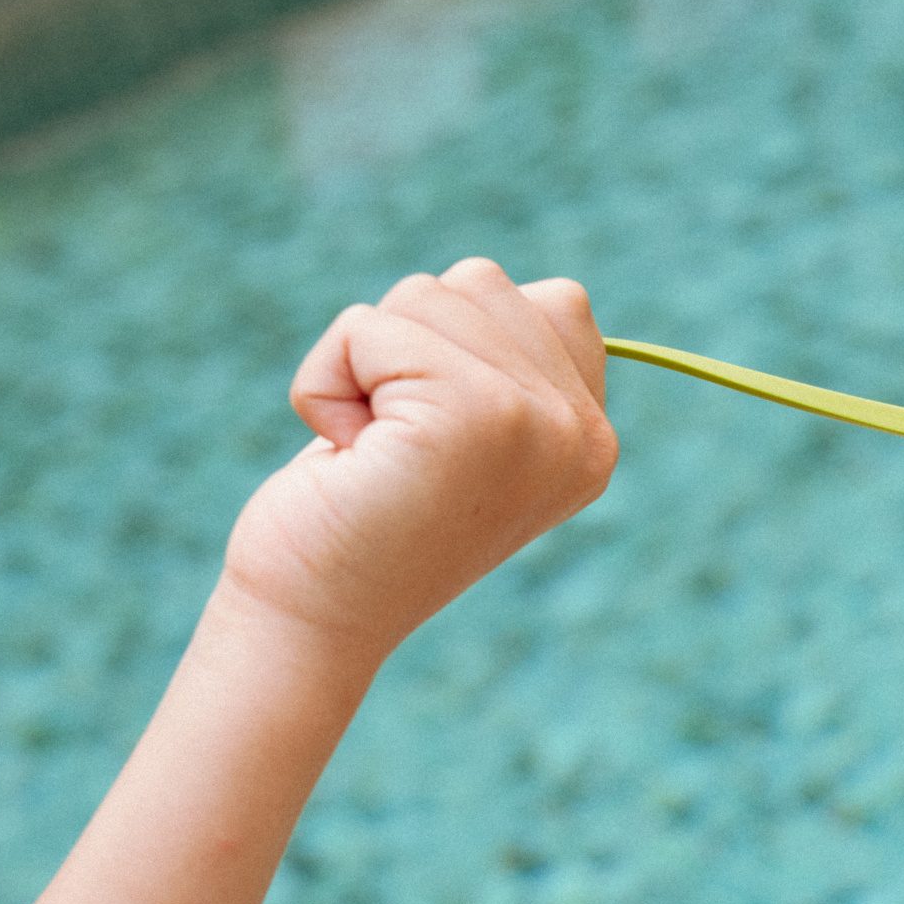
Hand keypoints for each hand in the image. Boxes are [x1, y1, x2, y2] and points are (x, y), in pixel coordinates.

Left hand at [219, 258, 617, 667]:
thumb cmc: (362, 516)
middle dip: (404, 346)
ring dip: (361, 362)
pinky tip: (345, 455)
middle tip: (395, 448)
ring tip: (371, 450)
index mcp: (591, 439)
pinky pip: (369, 327)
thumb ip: (503, 358)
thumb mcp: (455, 424)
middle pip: (480, 285)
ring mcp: (542, 423)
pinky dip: (326, 380)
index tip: (436, 443)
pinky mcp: (479, 413)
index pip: (545, 301)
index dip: (453, 350)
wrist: (312, 618)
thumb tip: (501, 285)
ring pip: (427, 295)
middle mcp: (584, 432)